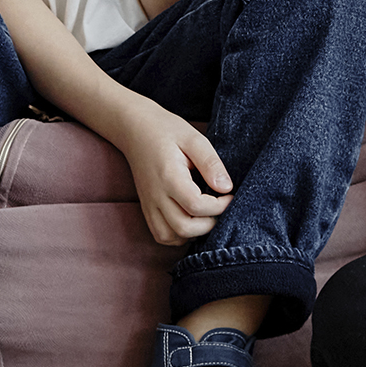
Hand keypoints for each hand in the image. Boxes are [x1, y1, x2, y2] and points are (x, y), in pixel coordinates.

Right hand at [107, 94, 232, 245]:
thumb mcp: (194, 138)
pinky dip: (179, 236)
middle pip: (184, 228)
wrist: (135, 129)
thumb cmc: (166, 131)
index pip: (196, 206)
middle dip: (210, 224)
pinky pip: (162, 235)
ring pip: (171, 237)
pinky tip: (191, 220)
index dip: (220, 206)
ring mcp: (149, 205)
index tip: (230, 195)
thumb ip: (211, 163)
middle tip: (220, 207)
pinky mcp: (146, 209)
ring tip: (206, 215)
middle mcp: (156, 195)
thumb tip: (227, 187)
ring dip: (194, 233)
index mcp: (169, 176)